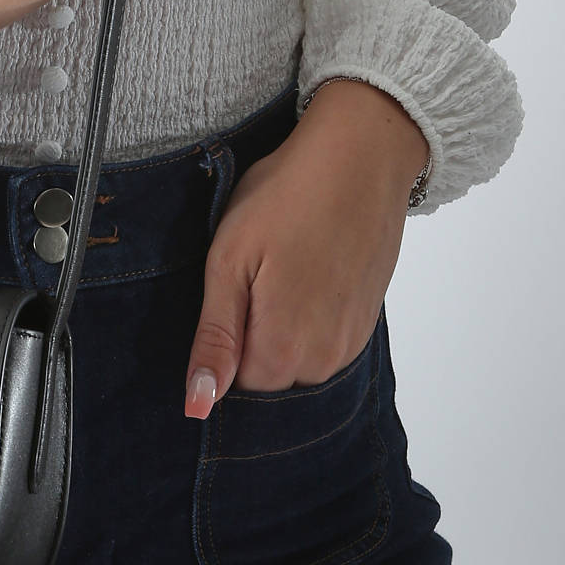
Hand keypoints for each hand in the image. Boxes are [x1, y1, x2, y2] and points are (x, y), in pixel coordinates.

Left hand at [183, 84, 422, 414]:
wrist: (359, 157)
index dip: (224, 338)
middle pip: (268, 375)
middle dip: (253, 334)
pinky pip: (324, 341)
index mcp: (283, 350)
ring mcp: (351, 342)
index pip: (235, 383)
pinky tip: (309, 269)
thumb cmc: (285, 198)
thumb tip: (197, 406)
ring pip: (297, 359)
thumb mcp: (228, 263)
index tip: (231, 289)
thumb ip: (215, 340)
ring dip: (282, 325)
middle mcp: (324, 360)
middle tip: (257, 272)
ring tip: (285, 266)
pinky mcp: (367, 321)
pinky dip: (310, 314)